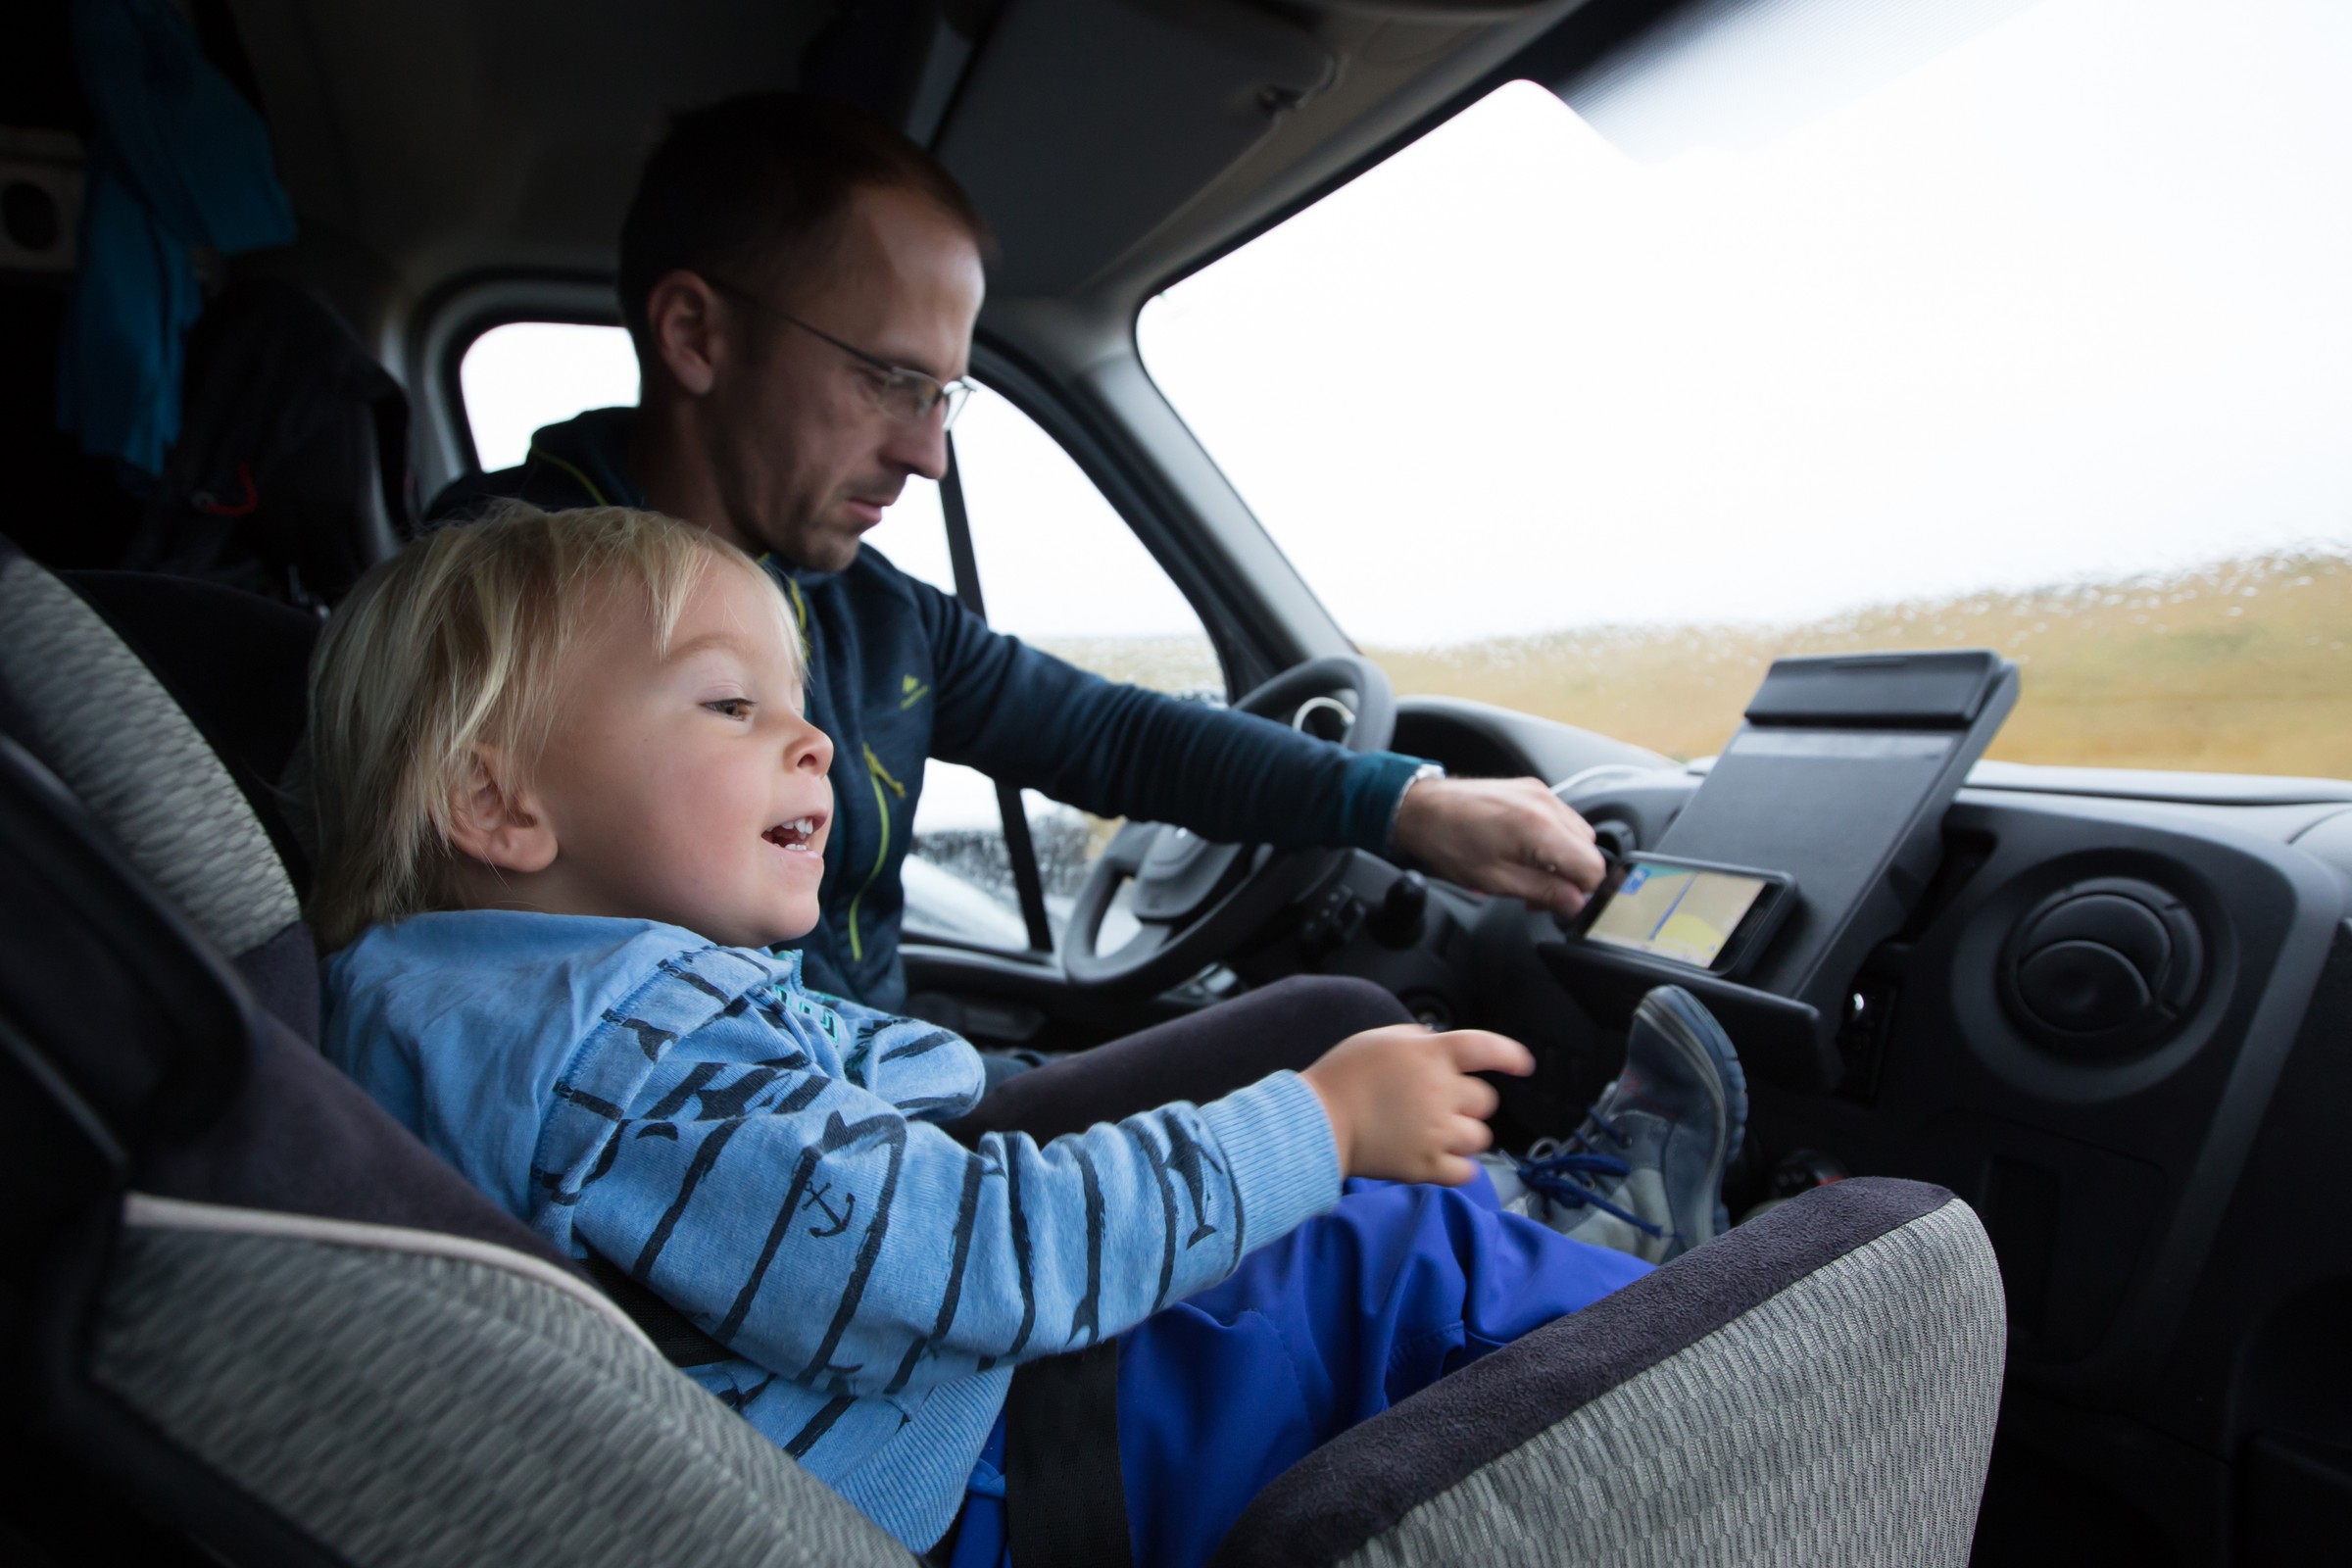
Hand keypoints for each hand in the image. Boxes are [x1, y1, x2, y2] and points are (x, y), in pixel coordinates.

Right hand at [1301, 1025, 1534, 1184]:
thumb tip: (1436, 1043)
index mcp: (1431, 1056)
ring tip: (1437, 1135)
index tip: (1523, 1065)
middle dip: (1470, 1104)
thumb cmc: (1342, 1077)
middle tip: (1442, 1107)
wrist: (1318, 1122)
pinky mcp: (1427, 1165)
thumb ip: (1415, 1039)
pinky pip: (1466, 1172)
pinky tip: (1442, 1160)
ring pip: (1479, 1137)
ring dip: (1465, 1136)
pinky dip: (1459, 1168)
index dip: (1510, 1055)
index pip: (1486, 1048)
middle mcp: (1441, 1092)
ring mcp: (1437, 1131)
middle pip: (1485, 1101)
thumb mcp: (1378, 1039)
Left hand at [1391, 776, 1605, 917]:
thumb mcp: (1496, 880)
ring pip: (1579, 835)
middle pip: (1589, 851)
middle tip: (1539, 893)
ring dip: (1563, 858)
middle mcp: (1547, 805)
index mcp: (1541, 828)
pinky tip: (1527, 851)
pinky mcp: (1533, 789)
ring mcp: (1541, 793)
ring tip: (1530, 871)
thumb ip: (1544, 892)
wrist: (1422, 808)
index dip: (1582, 892)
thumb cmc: (1449, 843)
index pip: (1593, 867)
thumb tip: (1575, 903)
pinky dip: (1553, 839)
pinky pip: (1561, 819)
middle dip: (1571, 876)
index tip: (1561, 903)